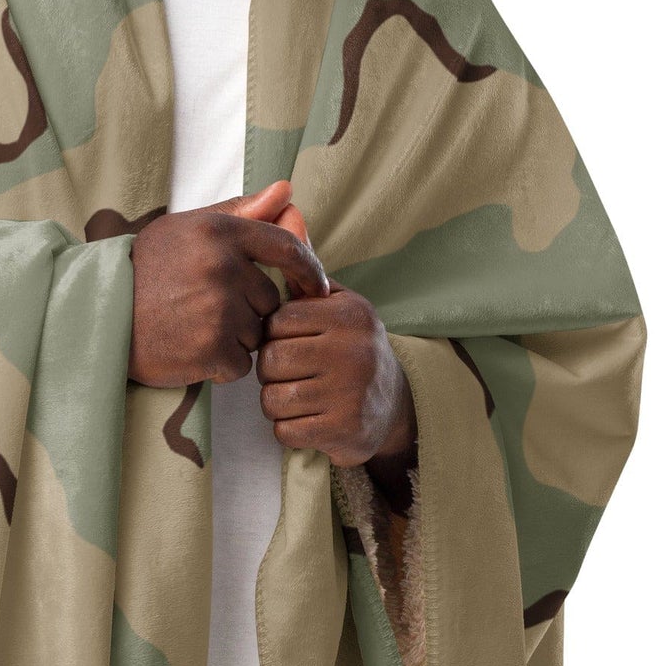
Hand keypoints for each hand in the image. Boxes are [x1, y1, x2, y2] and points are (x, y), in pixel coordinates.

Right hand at [128, 179, 329, 388]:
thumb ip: (239, 212)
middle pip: (269, 298)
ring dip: (234, 337)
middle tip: (204, 307)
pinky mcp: (211, 349)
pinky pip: (240, 363)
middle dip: (248, 308)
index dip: (308, 268)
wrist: (98, 315)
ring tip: (192, 326)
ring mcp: (217, 309)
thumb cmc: (144, 270)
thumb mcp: (185, 229)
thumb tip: (287, 190)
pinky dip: (221, 363)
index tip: (316, 284)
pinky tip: (189, 348)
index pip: (285, 247)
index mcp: (218, 231)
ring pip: (256, 332)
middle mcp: (222, 267)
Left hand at [255, 280, 417, 470]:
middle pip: (271, 360)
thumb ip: (309, 280)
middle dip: (270, 370)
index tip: (288, 342)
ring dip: (276, 402)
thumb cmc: (353, 349)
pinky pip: (285, 431)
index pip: (278, 320)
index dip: (273, 335)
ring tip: (297, 396)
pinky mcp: (345, 431)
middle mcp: (354, 351)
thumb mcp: (340, 307)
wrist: (395, 406)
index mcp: (350, 315)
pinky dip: (288, 428)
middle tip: (289, 374)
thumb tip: (283, 234)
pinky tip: (308, 419)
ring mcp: (351, 393)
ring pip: (273, 398)